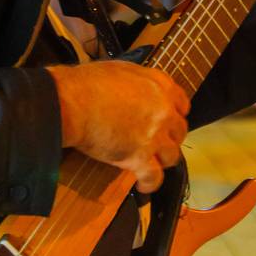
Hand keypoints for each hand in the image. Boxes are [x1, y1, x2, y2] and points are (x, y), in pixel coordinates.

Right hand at [47, 61, 188, 193]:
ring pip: (172, 155)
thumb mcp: (120, 70)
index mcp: (159, 85)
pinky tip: (143, 185)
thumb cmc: (87, 84)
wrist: (72, 102)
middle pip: (179, 131)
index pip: (182, 104)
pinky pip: (154, 177)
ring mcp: (155, 135)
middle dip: (170, 138)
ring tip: (152, 164)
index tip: (168, 121)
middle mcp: (163, 110)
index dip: (175, 115)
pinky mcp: (141, 157)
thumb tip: (134, 92)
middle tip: (158, 143)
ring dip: (162, 161)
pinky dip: (149, 183)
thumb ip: (137, 83)